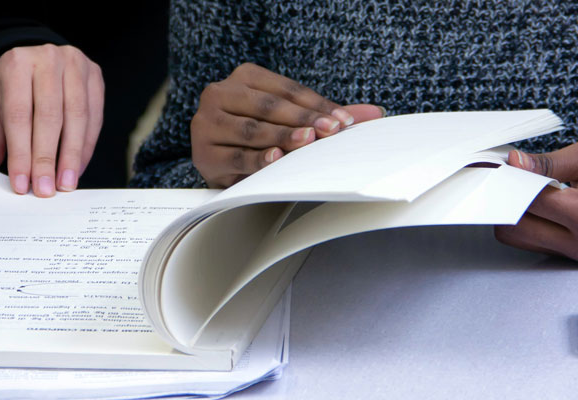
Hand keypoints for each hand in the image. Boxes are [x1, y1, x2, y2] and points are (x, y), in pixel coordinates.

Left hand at [0, 44, 103, 196]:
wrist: (34, 67)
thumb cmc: (13, 94)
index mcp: (16, 63)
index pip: (18, 114)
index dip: (20, 153)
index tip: (22, 184)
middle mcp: (48, 58)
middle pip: (50, 116)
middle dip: (46, 158)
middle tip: (45, 190)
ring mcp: (76, 65)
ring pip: (76, 117)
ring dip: (71, 156)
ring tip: (65, 185)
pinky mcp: (96, 77)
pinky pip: (94, 117)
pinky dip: (85, 147)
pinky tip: (77, 168)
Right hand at [191, 63, 382, 187]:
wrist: (217, 158)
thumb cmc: (258, 135)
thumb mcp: (289, 119)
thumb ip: (326, 115)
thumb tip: (374, 114)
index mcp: (243, 77)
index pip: (285, 89)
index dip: (316, 104)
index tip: (343, 120)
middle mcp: (220, 93)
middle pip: (269, 106)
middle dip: (304, 119)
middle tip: (330, 130)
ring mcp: (207, 123)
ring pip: (252, 130)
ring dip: (282, 137)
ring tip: (307, 141)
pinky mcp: (203, 153)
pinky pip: (236, 157)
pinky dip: (258, 159)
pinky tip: (276, 158)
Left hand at [494, 129, 577, 263]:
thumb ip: (549, 162)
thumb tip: (514, 164)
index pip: (529, 203)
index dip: (508, 180)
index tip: (497, 165)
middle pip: (516, 229)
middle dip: (506, 200)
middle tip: (506, 174)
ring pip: (521, 239)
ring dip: (515, 212)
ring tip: (525, 184)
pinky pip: (537, 241)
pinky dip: (529, 220)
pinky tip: (536, 197)